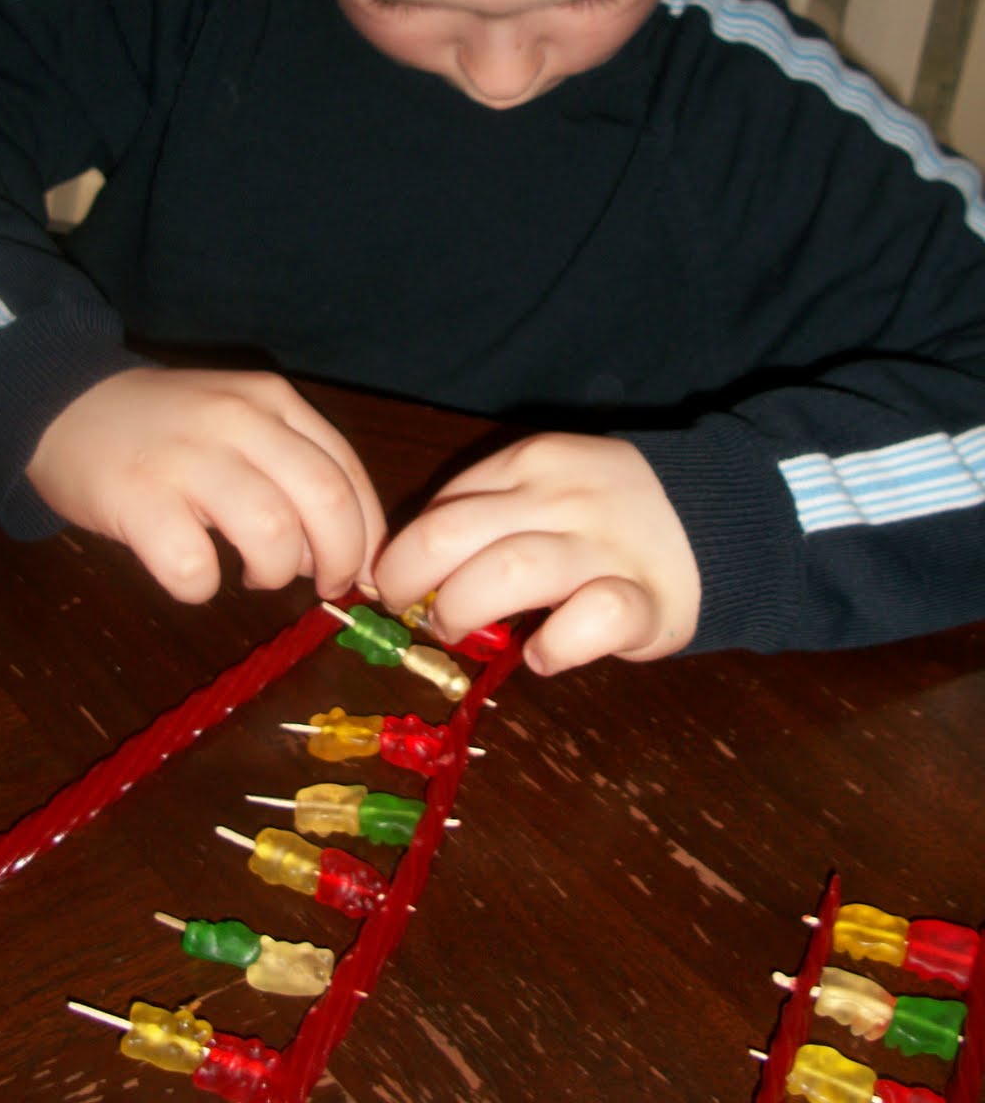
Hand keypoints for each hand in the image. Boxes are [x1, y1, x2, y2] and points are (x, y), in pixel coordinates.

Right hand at [25, 366, 385, 603]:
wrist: (63, 403)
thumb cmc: (164, 429)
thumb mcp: (238, 422)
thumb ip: (292, 469)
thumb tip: (344, 553)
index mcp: (272, 401)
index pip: (346, 471)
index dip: (367, 534)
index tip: (361, 571)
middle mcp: (238, 420)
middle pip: (325, 500)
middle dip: (340, 560)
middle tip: (323, 586)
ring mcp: (186, 457)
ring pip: (272, 533)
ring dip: (276, 572)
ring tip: (255, 574)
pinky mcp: (136, 498)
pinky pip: (193, 565)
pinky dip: (202, 586)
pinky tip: (192, 574)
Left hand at [372, 433, 698, 673]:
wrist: (721, 520)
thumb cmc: (609, 517)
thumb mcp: (545, 487)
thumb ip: (487, 512)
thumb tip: (406, 569)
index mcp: (531, 463)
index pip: (442, 505)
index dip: (405, 554)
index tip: (400, 587)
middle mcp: (563, 498)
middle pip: (452, 534)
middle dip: (410, 581)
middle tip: (417, 613)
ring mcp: (607, 547)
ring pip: (510, 571)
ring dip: (464, 609)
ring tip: (460, 633)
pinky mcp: (648, 601)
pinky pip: (592, 619)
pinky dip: (555, 646)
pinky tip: (543, 656)